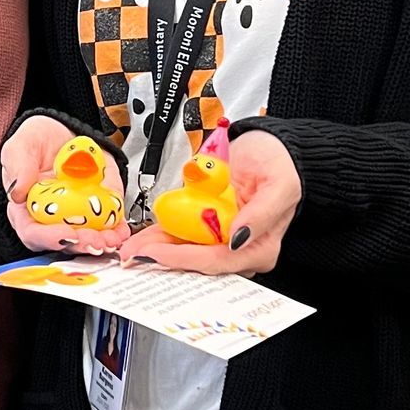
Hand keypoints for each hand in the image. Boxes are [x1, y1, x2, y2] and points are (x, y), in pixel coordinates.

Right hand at [0, 116, 128, 255]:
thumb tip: (18, 192)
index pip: (33, 233)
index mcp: (27, 209)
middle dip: (82, 243)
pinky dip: (117, 227)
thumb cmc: (35, 143)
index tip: (66, 233)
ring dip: (102, 241)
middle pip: (65, 241)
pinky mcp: (98, 206)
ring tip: (112, 237)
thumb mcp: (20, 146)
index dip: (49, 238)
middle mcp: (52, 217)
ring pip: (89, 237)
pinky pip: (109, 221)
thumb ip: (18, 166)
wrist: (62, 131)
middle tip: (95, 239)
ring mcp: (77, 214)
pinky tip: (121, 228)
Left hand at [120, 129, 301, 276]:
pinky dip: (158, 237)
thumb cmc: (280, 164)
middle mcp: (237, 247)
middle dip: (163, 260)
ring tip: (129, 249)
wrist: (269, 147)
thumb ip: (261, 214)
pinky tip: (140, 239)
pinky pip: (178, 235)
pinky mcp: (204, 226)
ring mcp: (218, 237)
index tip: (159, 254)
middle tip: (135, 256)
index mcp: (260, 246)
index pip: (218, 260)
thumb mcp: (280, 184)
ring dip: (154, 250)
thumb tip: (238, 237)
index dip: (185, 260)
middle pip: (196, 262)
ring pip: (182, 251)